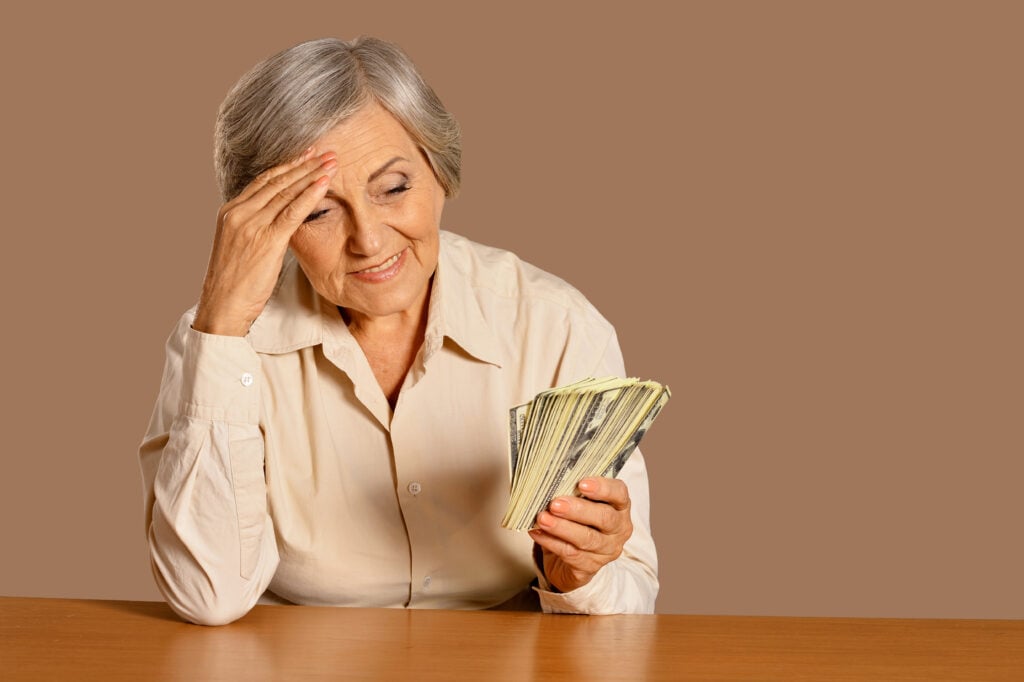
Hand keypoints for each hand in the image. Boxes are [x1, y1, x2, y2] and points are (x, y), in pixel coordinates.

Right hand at [192, 149, 337, 335]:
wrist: (222, 305)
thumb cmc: (234, 282)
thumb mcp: (240, 246)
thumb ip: (255, 228)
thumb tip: (275, 220)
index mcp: (231, 212)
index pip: (263, 181)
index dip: (287, 167)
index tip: (306, 156)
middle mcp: (239, 212)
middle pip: (277, 181)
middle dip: (304, 164)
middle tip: (325, 152)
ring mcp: (251, 225)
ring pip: (286, 192)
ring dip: (312, 175)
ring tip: (332, 162)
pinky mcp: (266, 240)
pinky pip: (292, 212)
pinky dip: (310, 195)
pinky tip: (325, 184)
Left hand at [529, 477, 632, 592]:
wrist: (571, 559)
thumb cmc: (577, 522)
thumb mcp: (579, 504)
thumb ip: (572, 492)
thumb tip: (548, 481)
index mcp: (619, 507)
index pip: (619, 493)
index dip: (603, 488)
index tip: (582, 483)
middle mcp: (618, 529)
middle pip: (604, 517)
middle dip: (578, 510)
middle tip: (555, 504)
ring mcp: (607, 551)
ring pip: (587, 538)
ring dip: (562, 528)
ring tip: (542, 518)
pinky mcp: (590, 567)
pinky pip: (571, 554)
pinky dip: (552, 542)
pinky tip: (538, 533)